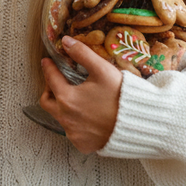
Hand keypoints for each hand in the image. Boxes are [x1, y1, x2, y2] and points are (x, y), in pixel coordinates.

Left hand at [40, 36, 122, 153]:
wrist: (138, 124)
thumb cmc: (121, 96)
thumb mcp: (102, 70)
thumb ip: (82, 53)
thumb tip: (66, 42)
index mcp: (67, 98)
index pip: (51, 78)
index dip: (48, 67)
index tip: (46, 61)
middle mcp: (66, 118)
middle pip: (47, 102)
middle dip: (49, 89)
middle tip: (56, 81)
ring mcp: (74, 133)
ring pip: (59, 118)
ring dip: (63, 107)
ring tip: (74, 98)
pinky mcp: (82, 144)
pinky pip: (73, 132)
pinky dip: (75, 122)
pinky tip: (86, 116)